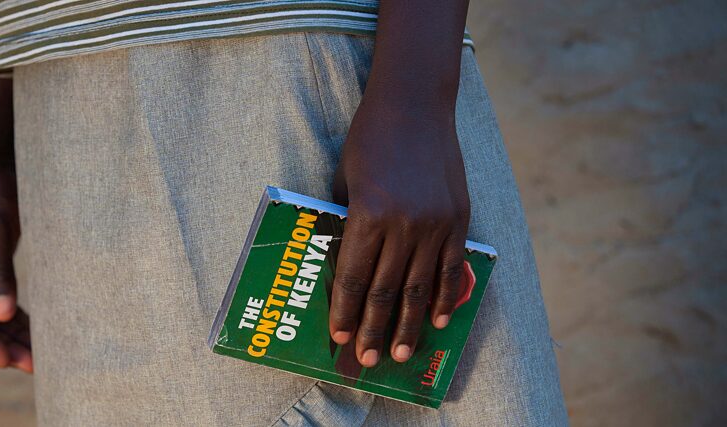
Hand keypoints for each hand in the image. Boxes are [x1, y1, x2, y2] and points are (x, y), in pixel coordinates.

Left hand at [330, 102, 469, 367]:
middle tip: (367, 359)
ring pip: (419, 288)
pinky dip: (443, 297)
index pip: (354, 277)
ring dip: (409, 326)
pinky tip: (435, 320)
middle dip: (374, 330)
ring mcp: (435, 223)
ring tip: (402, 354)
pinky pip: (451, 268)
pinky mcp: (458, 219)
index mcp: (368, 214)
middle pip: (386, 291)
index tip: (340, 337)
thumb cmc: (369, 141)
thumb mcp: (345, 181)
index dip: (346, 311)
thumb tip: (345, 268)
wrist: (414, 106)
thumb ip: (347, 223)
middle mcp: (404, 224)